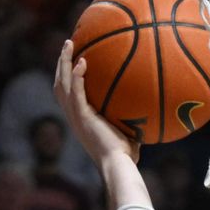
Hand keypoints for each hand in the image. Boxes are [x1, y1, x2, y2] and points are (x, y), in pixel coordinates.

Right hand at [53, 40, 139, 166]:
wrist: (118, 165)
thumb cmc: (126, 155)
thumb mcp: (128, 132)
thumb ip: (131, 118)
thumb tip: (149, 107)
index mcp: (80, 119)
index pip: (68, 94)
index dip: (67, 76)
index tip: (74, 59)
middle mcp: (74, 116)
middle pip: (60, 84)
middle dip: (61, 63)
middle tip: (68, 44)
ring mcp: (76, 116)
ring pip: (62, 84)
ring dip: (64, 62)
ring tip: (70, 44)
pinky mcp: (83, 117)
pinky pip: (76, 92)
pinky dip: (77, 76)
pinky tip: (83, 61)